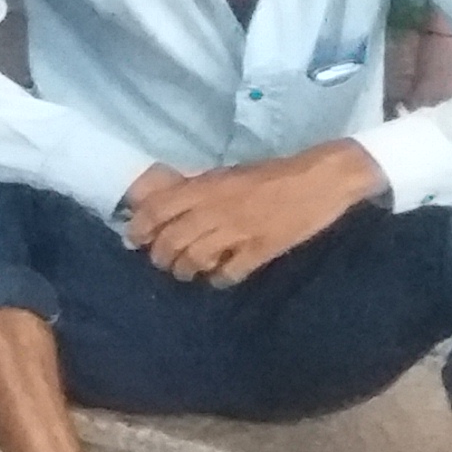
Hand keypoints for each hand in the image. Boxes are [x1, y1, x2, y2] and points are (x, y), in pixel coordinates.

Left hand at [128, 144, 380, 284]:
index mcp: (205, 187)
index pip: (158, 209)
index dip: (140, 227)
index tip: (133, 240)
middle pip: (173, 240)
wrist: (318, 179)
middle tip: (160, 262)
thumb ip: (198, 188)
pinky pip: (232, 271)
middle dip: (160, 256)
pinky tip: (218, 279)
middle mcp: (215, 209)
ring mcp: (239, 231)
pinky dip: (220, 278)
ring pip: (196, 258)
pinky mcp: (263, 249)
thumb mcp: (225, 172)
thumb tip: (167, 200)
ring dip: (185, 270)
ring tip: (184, 273)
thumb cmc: (270, 173)